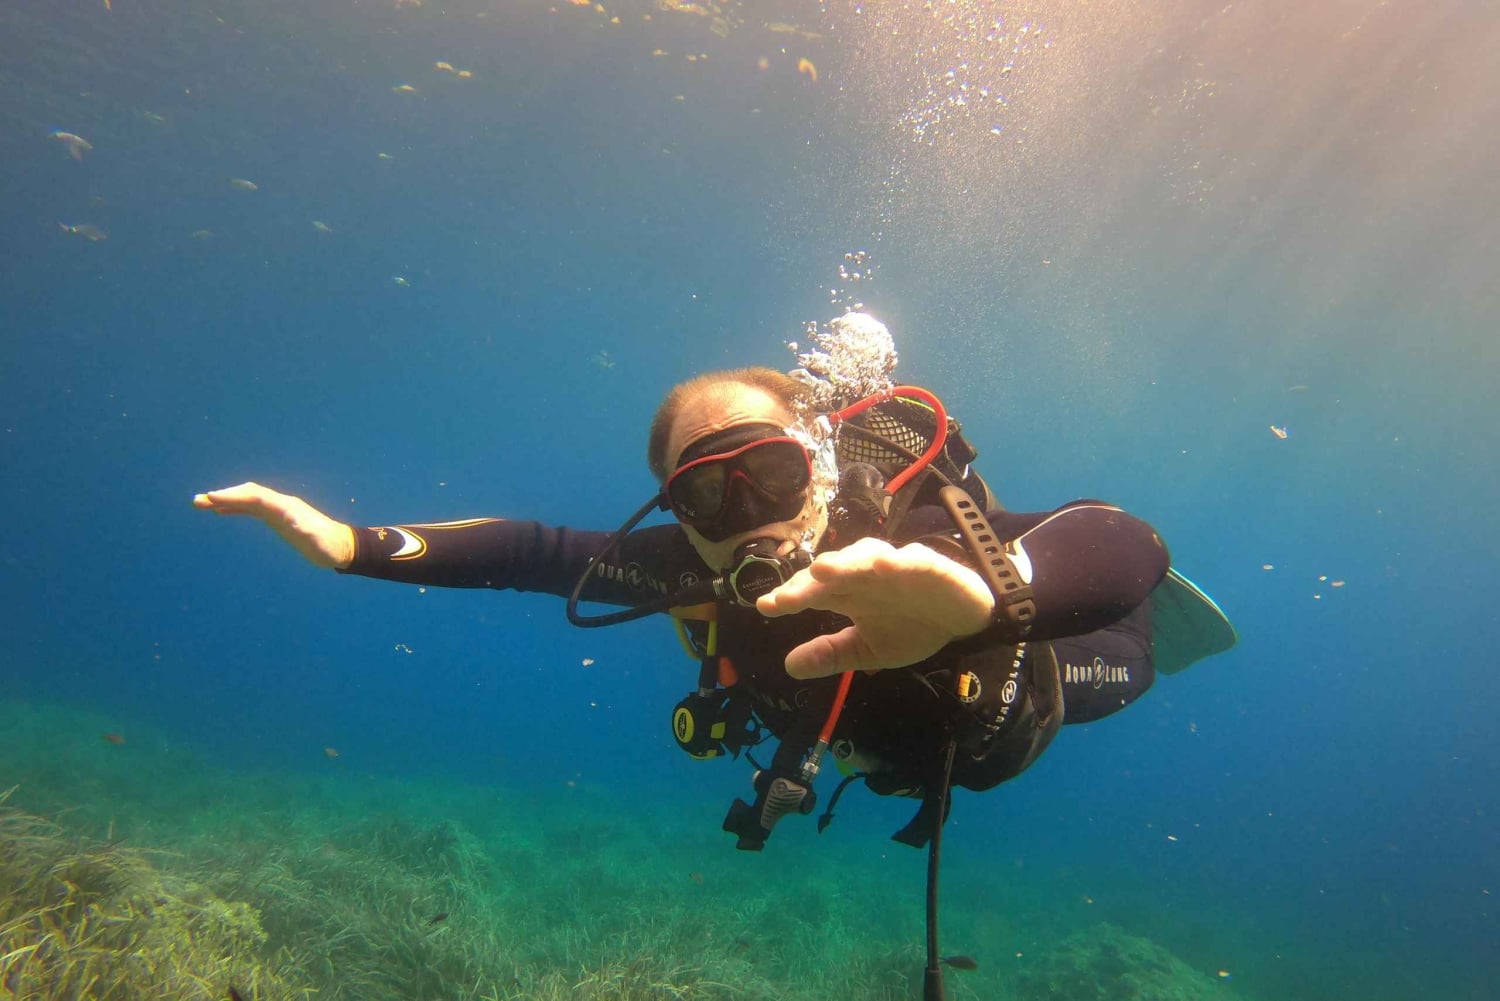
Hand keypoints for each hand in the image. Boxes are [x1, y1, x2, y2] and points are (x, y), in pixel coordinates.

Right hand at [193, 481, 355, 569]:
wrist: (340, 546)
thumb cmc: (328, 545)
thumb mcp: (317, 540)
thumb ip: (305, 529)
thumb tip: (292, 520)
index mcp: (287, 507)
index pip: (256, 498)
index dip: (234, 497)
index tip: (212, 498)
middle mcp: (281, 504)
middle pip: (248, 494)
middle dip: (224, 496)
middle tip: (198, 501)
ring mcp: (279, 510)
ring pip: (247, 500)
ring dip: (225, 500)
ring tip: (200, 504)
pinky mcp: (278, 518)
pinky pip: (252, 508)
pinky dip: (235, 507)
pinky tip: (221, 511)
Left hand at [756, 537, 995, 678]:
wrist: (965, 620)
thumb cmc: (913, 626)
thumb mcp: (868, 650)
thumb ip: (832, 655)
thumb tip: (789, 666)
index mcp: (849, 594)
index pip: (813, 592)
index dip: (790, 597)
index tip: (766, 606)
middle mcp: (866, 576)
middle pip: (833, 573)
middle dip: (809, 582)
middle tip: (786, 596)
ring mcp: (896, 567)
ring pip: (865, 557)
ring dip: (845, 562)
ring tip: (823, 569)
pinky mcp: (929, 565)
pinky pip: (912, 560)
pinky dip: (897, 561)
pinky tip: (882, 567)